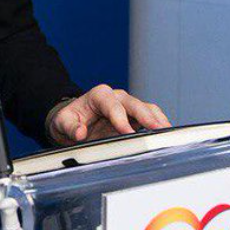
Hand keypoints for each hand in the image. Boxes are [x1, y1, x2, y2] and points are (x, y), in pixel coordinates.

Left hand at [49, 84, 170, 145]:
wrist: (76, 120)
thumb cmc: (70, 119)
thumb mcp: (63, 123)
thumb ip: (70, 127)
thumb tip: (80, 133)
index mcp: (99, 95)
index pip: (112, 105)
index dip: (120, 118)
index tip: (126, 131)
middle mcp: (116, 97)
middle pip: (134, 104)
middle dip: (146, 116)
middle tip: (157, 129)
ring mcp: (128, 106)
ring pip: (147, 109)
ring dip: (157, 120)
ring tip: (167, 133)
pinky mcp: (135, 117)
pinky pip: (151, 117)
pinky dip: (159, 124)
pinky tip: (166, 135)